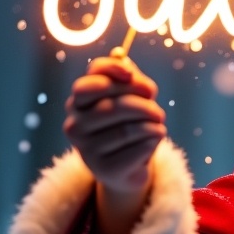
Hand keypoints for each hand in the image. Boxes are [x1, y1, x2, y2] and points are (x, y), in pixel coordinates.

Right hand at [64, 55, 165, 233]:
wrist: (129, 165)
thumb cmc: (129, 123)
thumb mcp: (131, 96)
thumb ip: (129, 78)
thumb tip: (125, 63)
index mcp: (77, 103)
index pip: (87, 84)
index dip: (111, 74)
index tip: (131, 74)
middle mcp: (74, 126)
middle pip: (112, 108)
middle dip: (143, 107)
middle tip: (159, 113)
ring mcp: (86, 150)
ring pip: (127, 130)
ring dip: (152, 126)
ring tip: (159, 126)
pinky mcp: (103, 169)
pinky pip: (135, 150)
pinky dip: (152, 142)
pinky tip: (154, 142)